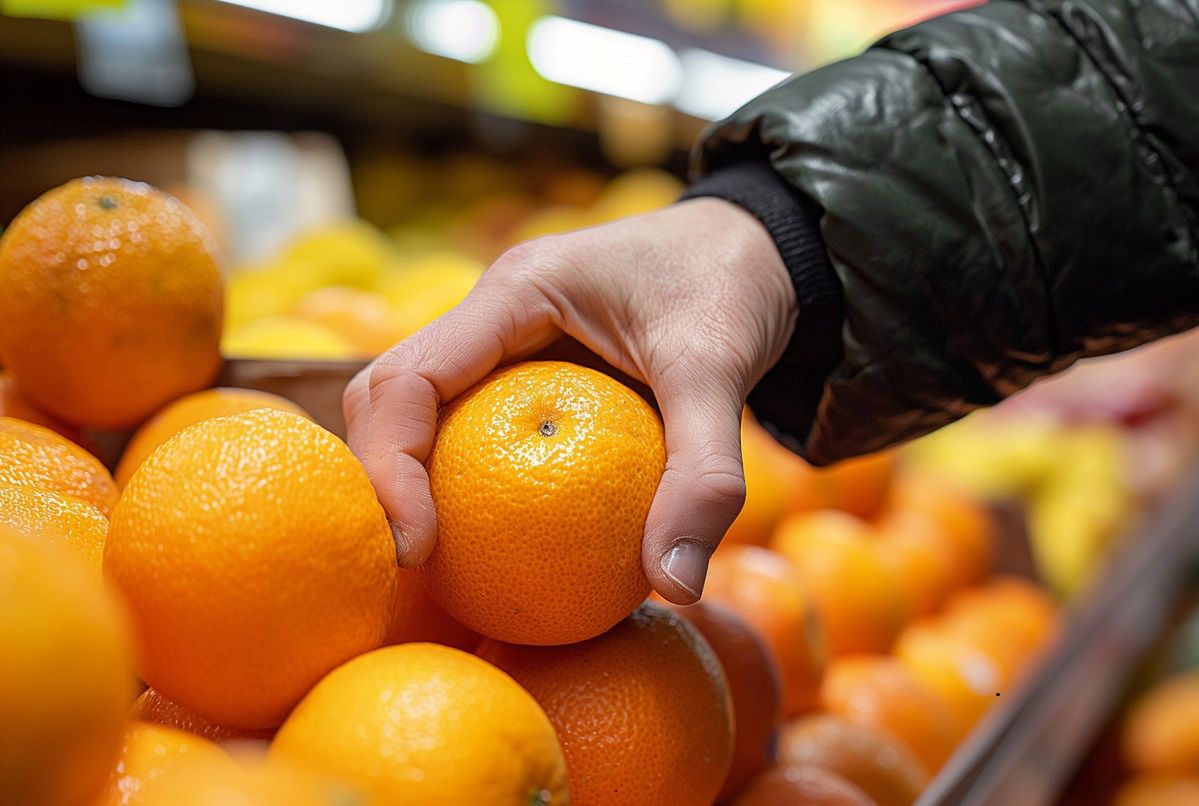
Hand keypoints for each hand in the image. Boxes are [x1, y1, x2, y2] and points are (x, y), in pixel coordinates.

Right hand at [344, 198, 796, 603]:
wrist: (754, 246)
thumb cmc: (731, 286)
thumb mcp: (723, 370)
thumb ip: (704, 475)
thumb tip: (676, 588)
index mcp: (517, 290)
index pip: (408, 375)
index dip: (390, 465)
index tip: (416, 548)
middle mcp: (491, 311)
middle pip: (386, 393)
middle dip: (380, 478)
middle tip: (409, 565)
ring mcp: (501, 337)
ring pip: (416, 409)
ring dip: (409, 479)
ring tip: (434, 564)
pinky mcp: (524, 365)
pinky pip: (468, 422)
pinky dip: (460, 477)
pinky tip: (491, 541)